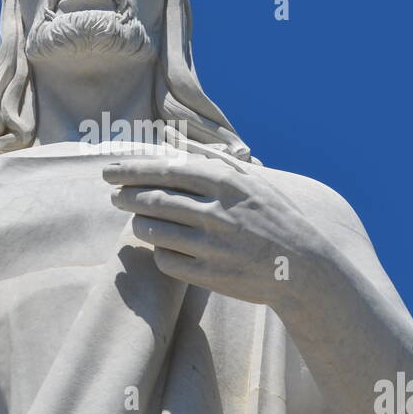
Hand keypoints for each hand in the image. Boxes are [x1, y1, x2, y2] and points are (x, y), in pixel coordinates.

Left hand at [103, 154, 331, 307]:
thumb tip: (172, 137)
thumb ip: (212, 159)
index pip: (166, 171)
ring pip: (153, 231)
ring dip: (139, 224)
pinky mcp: (209, 276)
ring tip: (138, 221)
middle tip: (114, 196)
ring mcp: (212, 246)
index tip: (109, 172)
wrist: (303, 269)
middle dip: (126, 197)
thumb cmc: (273, 218)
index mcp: (227, 184)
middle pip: (153, 201)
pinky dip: (159, 252)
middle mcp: (218, 213)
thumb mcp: (251, 181)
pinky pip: (166, 260)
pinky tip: (165, 247)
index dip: (132, 171)